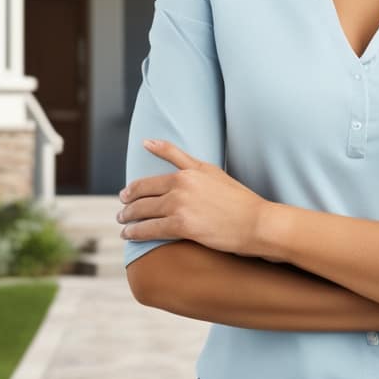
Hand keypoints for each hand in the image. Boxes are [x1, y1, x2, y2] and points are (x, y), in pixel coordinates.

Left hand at [117, 139, 269, 256]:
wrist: (256, 222)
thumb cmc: (237, 198)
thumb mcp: (211, 170)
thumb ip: (180, 157)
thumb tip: (148, 143)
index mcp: (187, 172)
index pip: (149, 180)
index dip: (134, 189)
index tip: (125, 194)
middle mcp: (180, 186)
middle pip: (142, 195)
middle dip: (128, 204)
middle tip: (122, 211)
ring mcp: (180, 205)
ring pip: (143, 212)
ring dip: (128, 219)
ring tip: (123, 224)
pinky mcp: (182, 226)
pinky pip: (150, 229)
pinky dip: (136, 233)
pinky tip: (130, 235)